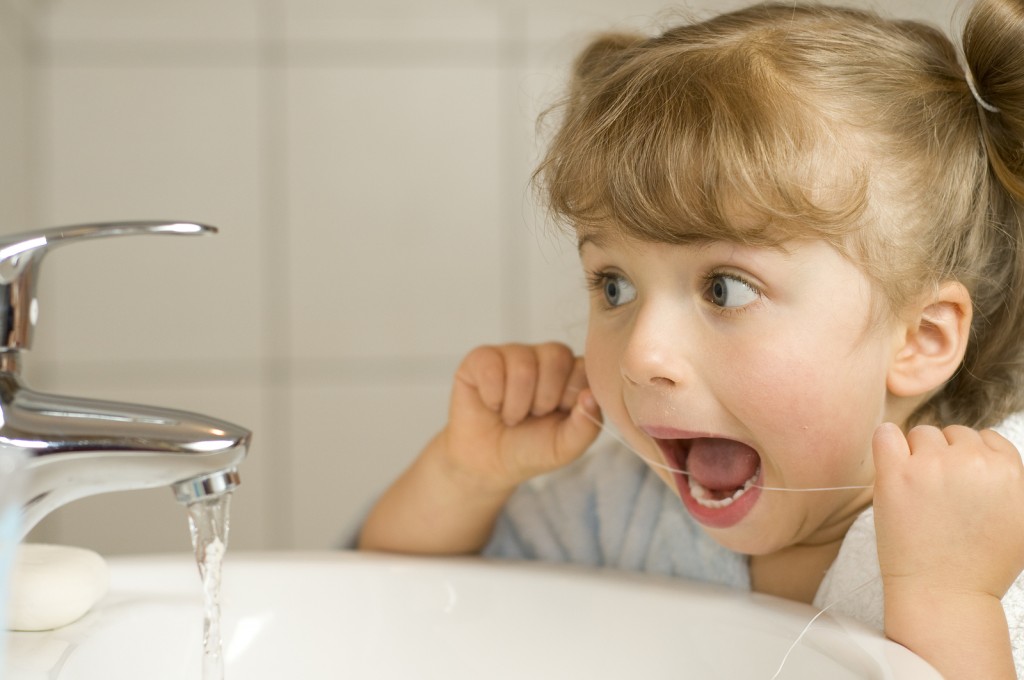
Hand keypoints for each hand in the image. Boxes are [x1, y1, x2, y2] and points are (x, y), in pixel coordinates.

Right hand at [440, 342, 601, 491]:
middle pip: (557, 356)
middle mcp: (545, 357)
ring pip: (524, 366)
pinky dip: (492, 397)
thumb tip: (591, 396)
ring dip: (516, 404)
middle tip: (533, 416)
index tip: (559, 415)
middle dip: (544, 399)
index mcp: (572, 373)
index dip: (571, 395)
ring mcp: (514, 353)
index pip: (584, 365)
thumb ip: (586, 427)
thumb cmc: (530, 448)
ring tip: (512, 416)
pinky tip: (492, 405)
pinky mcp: (482, 358)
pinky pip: (491, 367)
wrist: (487, 462)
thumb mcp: (564, 447)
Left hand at [872, 422, 1023, 677]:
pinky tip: (891, 463)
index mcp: (1009, 471)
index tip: (961, 484)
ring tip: (918, 492)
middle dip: (945, 457)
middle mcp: (974, 462)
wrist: (945, 596)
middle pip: (954, 434)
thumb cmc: (980, 564)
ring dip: (917, 454)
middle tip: (938, 494)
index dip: (972, 460)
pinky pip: (886, 434)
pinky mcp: (897, 474)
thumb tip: (993, 458)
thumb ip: (1010, 481)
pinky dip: (887, 443)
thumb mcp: (1019, 520)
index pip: (987, 438)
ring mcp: (933, 466)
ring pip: (921, 434)